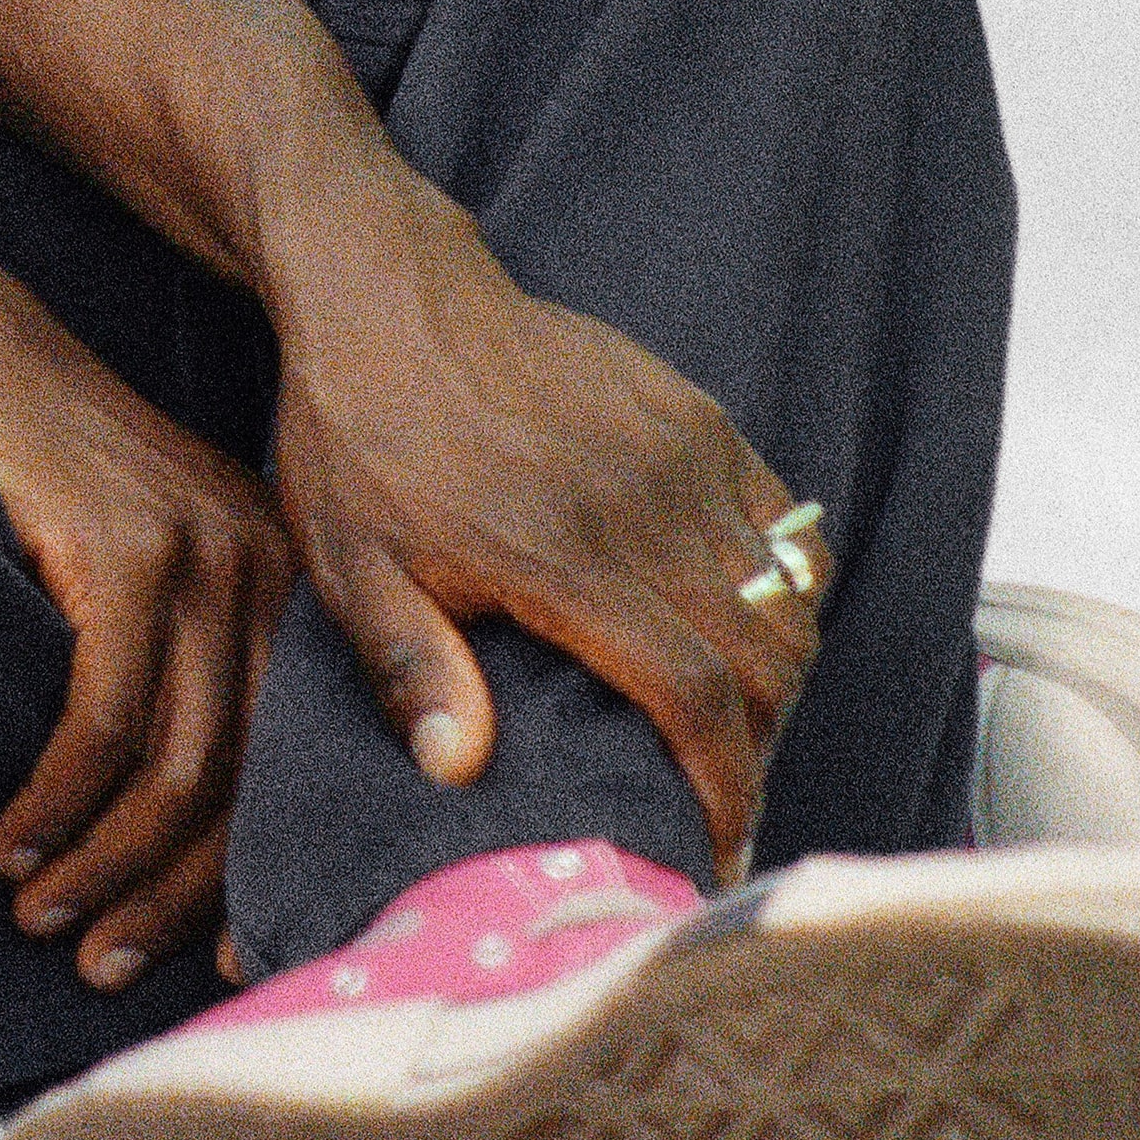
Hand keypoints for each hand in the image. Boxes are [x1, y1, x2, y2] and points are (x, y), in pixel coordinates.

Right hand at [0, 339, 296, 985]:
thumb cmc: (55, 495)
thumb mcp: (154, 585)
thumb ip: (190, 683)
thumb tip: (182, 857)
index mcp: (291, 595)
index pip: (294, 770)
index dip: (253, 877)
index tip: (214, 967)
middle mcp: (268, 576)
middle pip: (243, 783)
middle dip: (169, 896)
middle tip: (99, 965)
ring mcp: (202, 557)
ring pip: (177, 764)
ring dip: (104, 862)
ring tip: (40, 915)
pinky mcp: (126, 548)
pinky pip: (106, 713)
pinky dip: (59, 797)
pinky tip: (17, 839)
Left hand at [266, 180, 823, 876]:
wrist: (386, 289)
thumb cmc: (357, 435)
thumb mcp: (352, 563)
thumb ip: (410, 667)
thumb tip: (458, 770)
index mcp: (563, 555)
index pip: (696, 695)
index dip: (727, 786)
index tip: (720, 849)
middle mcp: (643, 503)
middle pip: (764, 655)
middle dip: (759, 743)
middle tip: (719, 793)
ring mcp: (679, 451)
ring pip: (788, 593)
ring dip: (775, 671)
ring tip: (728, 722)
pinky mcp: (693, 412)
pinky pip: (782, 520)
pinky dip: (784, 586)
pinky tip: (737, 625)